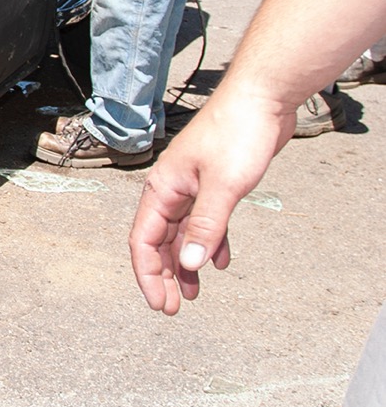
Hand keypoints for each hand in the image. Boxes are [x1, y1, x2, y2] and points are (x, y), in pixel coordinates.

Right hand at [128, 86, 289, 313]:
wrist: (261, 99)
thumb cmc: (237, 133)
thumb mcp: (223, 187)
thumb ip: (206, 227)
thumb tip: (189, 264)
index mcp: (162, 189)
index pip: (143, 241)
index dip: (149, 274)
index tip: (159, 303)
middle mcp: (171, 190)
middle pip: (159, 241)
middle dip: (165, 275)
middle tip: (174, 307)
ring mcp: (192, 187)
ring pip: (181, 234)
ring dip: (186, 263)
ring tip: (195, 292)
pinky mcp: (215, 184)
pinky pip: (204, 221)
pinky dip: (209, 243)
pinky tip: (220, 260)